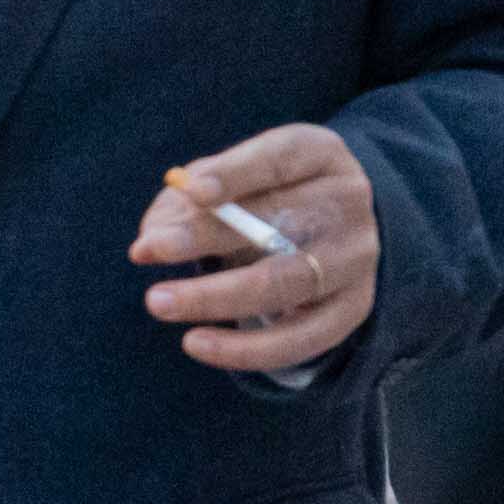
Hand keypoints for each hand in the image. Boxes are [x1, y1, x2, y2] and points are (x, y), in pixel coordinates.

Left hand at [129, 123, 376, 373]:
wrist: (336, 233)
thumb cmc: (267, 197)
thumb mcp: (232, 181)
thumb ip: (186, 202)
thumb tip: (147, 244)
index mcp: (320, 155)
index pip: (280, 158)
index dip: (236, 174)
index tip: (190, 191)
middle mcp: (347, 203)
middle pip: (280, 222)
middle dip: (208, 236)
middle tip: (149, 250)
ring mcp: (356, 259)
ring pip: (287, 283)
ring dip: (216, 296)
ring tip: (159, 301)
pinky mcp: (352, 309)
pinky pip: (299, 338)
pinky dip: (245, 348)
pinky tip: (195, 343)